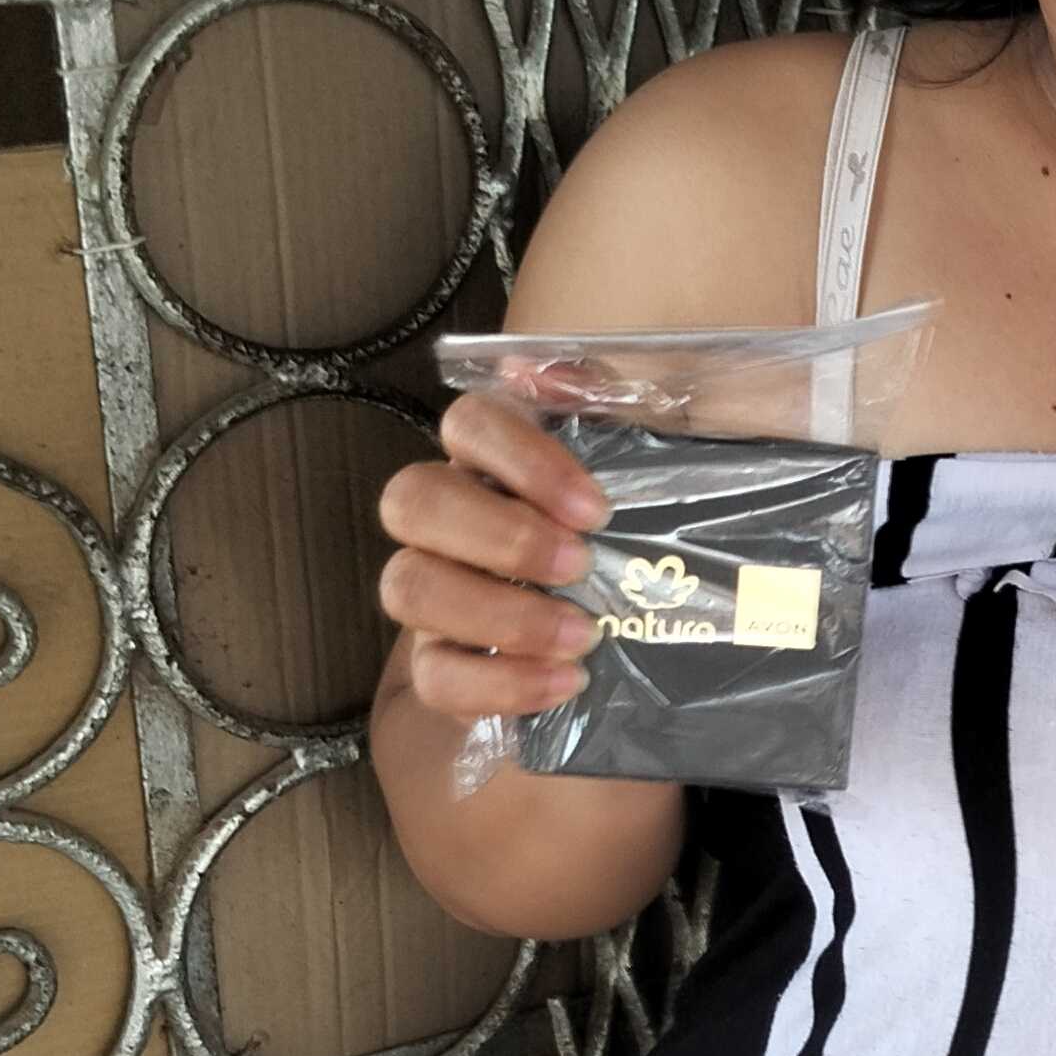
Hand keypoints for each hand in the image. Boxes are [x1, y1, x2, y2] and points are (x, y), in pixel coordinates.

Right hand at [377, 393, 609, 729]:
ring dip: (499, 615)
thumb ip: (609, 408)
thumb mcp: (649, 467)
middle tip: (580, 566)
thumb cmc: (635, 538)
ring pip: (406, 586)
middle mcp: (447, 519)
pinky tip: (566, 682)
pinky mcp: (440, 668)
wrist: (640, 642)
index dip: (522, 459)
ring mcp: (433, 594)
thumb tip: (545, 372)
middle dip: (499, 536)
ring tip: (583, 637)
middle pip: (411, 499)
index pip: (468, 422)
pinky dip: (501, 684)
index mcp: (493, 460)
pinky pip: (435, 678)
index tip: (595, 508)